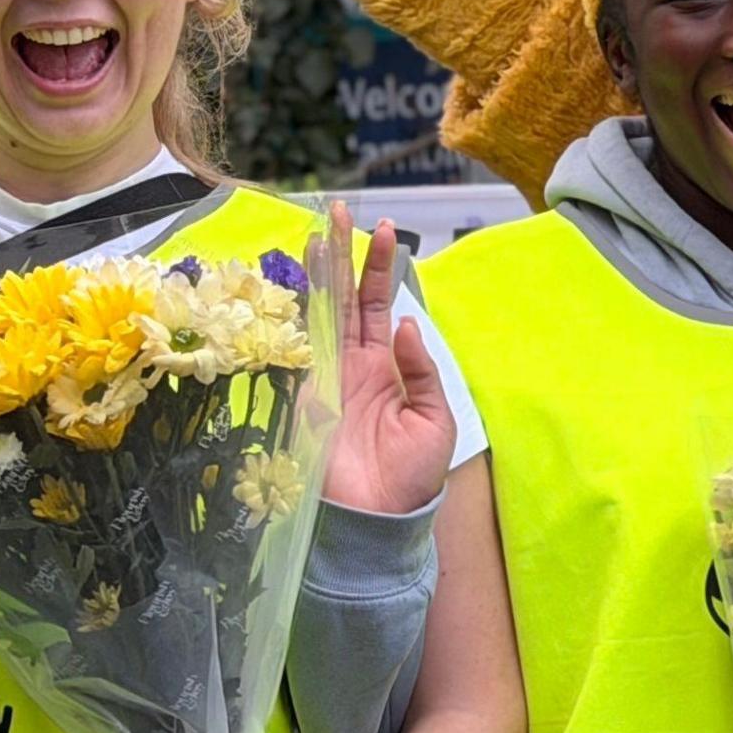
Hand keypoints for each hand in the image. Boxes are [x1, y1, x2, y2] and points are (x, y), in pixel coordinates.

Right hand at [312, 202, 452, 515]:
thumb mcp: (435, 419)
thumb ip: (422, 371)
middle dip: (342, 255)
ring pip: (320, 313)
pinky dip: (297, 316)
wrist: (379, 521)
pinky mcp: (306, 396)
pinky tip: (297, 283)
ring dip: (318, 274)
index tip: (387, 230)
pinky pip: (299, 349)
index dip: (381, 270)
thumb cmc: (412, 477)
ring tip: (318, 232)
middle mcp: (352, 364)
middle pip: (345, 298)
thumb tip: (407, 324)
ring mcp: (326, 376)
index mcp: (385, 368)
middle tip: (338, 211)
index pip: (381, 306)